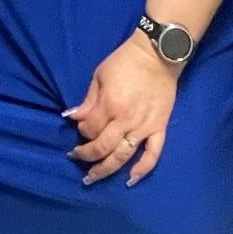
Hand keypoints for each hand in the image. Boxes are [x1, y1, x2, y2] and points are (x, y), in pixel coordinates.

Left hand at [64, 32, 178, 186]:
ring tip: (92, 177)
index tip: (80, 129)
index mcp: (109, 105)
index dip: (82, 132)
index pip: (90, 129)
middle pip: (102, 147)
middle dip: (86, 155)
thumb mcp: (99, 76)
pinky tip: (130, 179)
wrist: (157, 54)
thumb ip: (88, 101)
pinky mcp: (159, 128)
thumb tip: (73, 118)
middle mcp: (125, 120)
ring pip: (123, 156)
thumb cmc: (125, 61)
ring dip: (106, 170)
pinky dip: (142, 169)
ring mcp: (143, 127)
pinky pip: (152, 154)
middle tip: (76, 158)